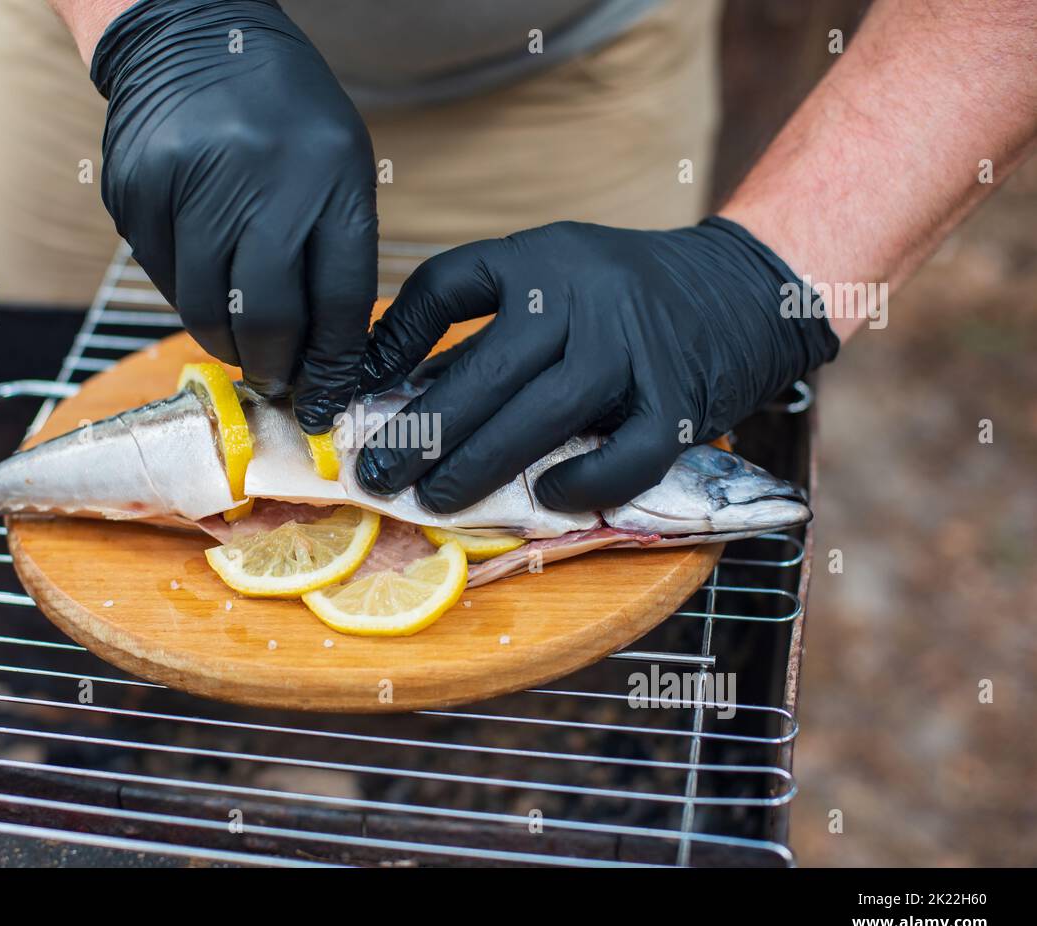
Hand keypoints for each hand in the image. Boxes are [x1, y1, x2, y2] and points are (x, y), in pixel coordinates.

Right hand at [90, 0, 376, 430]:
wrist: (191, 33)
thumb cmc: (284, 114)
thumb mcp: (339, 165)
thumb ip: (336, 254)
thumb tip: (325, 358)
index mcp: (328, 171)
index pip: (339, 298)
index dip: (332, 364)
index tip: (325, 398)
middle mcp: (256, 176)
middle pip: (265, 316)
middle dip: (275, 366)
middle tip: (278, 381)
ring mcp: (184, 183)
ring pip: (203, 310)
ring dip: (227, 344)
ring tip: (244, 345)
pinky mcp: (132, 192)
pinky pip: (162, 279)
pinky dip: (188, 298)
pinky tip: (205, 278)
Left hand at [354, 218, 838, 512]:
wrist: (738, 287)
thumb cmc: (620, 292)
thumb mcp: (549, 274)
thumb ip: (482, 322)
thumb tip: (399, 389)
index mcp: (540, 259)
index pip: (447, 287)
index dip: (392, 340)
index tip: (354, 391)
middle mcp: (585, 297)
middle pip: (487, 371)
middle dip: (421, 432)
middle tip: (377, 476)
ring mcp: (635, 349)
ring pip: (544, 417)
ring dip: (479, 466)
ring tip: (432, 500)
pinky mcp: (679, 399)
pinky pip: (626, 455)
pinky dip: (584, 482)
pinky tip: (548, 496)